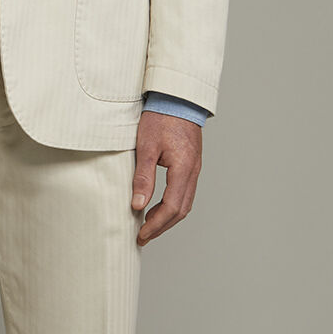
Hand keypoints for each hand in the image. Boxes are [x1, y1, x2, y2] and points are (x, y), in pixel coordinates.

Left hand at [131, 111, 201, 245]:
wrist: (177, 96)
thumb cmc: (161, 117)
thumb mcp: (146, 147)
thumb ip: (143, 178)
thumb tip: (138, 205)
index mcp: (184, 168)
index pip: (171, 207)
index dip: (156, 225)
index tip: (141, 235)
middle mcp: (193, 171)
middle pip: (181, 210)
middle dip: (162, 227)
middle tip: (143, 237)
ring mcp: (195, 167)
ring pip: (185, 203)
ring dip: (168, 217)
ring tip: (149, 226)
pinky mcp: (191, 163)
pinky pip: (185, 192)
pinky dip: (172, 205)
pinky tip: (158, 206)